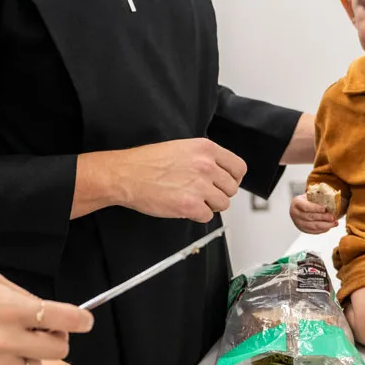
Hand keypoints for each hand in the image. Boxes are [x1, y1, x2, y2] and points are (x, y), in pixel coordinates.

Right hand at [0, 273, 92, 364]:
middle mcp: (8, 339)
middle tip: (45, 331)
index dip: (81, 320)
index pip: (64, 319)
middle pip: (59, 349)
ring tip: (7, 340)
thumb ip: (22, 297)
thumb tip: (46, 309)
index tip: (85, 321)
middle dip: (57, 340)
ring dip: (30, 354)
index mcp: (12, 309)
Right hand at [88, 138, 246, 222]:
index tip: (225, 183)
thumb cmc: (146, 162)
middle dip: (219, 193)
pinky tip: (184, 207)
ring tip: (192, 200)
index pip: (238, 167)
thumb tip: (219, 172)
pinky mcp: (190, 206)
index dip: (232, 178)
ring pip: (222, 204)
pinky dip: (197, 215)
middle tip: (203, 193)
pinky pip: (207, 216)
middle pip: (232, 188)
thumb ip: (204, 158)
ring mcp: (199, 186)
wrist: (125, 175)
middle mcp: (206, 166)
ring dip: (209, 205)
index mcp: (206, 149)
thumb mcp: (181, 148)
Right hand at [290, 194, 337, 233]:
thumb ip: (318, 196)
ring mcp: (298, 223)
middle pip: (310, 217)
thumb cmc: (307, 200)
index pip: (305, 207)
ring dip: (325, 225)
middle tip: (332, 217)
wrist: (300, 207)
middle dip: (322, 217)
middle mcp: (295, 214)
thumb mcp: (310, 195)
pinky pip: (314, 231)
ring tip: (334, 223)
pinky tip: (329, 226)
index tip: (324, 209)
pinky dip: (322, 230)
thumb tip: (331, 197)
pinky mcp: (303, 229)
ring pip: (312, 226)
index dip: (315, 208)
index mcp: (297, 203)